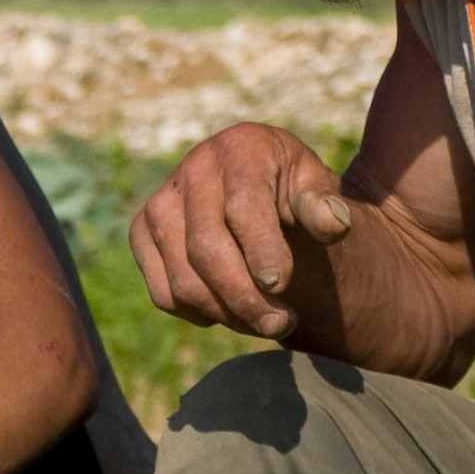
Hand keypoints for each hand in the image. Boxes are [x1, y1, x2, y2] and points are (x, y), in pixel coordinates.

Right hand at [129, 122, 355, 337]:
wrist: (255, 189)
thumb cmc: (291, 190)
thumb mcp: (317, 187)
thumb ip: (326, 204)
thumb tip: (333, 224)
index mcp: (241, 148)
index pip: (243, 207)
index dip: (261, 249)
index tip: (280, 284)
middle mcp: (193, 170)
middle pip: (206, 251)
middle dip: (244, 297)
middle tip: (280, 325)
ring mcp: (160, 204)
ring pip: (183, 281)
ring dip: (227, 314)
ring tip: (265, 322)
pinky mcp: (142, 235)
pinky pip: (165, 294)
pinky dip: (201, 314)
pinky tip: (233, 308)